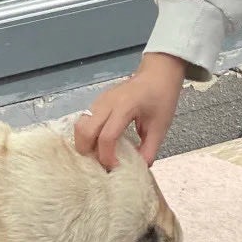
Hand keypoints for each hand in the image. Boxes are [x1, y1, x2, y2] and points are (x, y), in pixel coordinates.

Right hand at [73, 53, 186, 169]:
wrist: (158, 73)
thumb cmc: (161, 97)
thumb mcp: (160, 126)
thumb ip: (149, 149)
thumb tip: (139, 168)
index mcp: (125, 107)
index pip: (106, 136)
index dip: (107, 156)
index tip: (115, 167)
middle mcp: (107, 103)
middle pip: (85, 130)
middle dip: (88, 151)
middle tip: (100, 163)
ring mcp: (100, 100)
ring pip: (80, 124)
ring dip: (85, 143)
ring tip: (98, 154)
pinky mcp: (98, 101)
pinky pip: (84, 119)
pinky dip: (86, 134)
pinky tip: (99, 143)